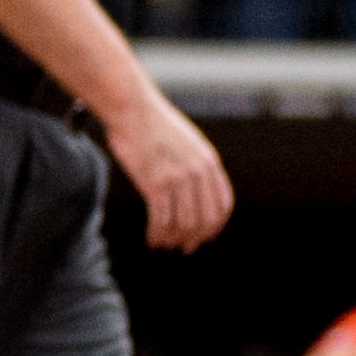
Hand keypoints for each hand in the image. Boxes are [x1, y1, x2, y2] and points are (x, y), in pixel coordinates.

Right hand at [100, 88, 232, 250]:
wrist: (132, 108)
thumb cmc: (153, 124)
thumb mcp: (187, 141)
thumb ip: (195, 164)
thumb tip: (195, 189)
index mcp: (209, 161)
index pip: (223, 205)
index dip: (215, 227)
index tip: (204, 237)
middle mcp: (197, 172)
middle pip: (204, 219)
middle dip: (195, 238)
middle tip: (183, 247)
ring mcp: (177, 178)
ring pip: (182, 223)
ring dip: (172, 238)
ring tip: (162, 243)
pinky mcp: (155, 183)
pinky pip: (161, 219)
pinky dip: (156, 234)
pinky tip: (150, 238)